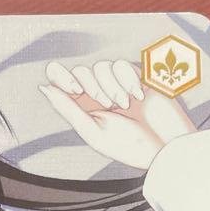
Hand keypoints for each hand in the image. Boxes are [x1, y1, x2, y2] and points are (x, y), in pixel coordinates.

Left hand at [40, 60, 196, 170]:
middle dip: (92, 86)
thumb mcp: (93, 131)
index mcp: (81, 109)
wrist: (164, 144)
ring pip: (101, 67)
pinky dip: (128, 80)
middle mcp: (95, 94)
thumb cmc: (128, 145)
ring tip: (125, 106)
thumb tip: (45, 88)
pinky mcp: (134, 76)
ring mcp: (115, 84)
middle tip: (109, 105)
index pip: (59, 80)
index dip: (61, 77)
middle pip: (80, 71)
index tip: (75, 90)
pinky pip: (121, 65)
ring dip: (112, 86)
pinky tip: (138, 96)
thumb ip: (68, 109)